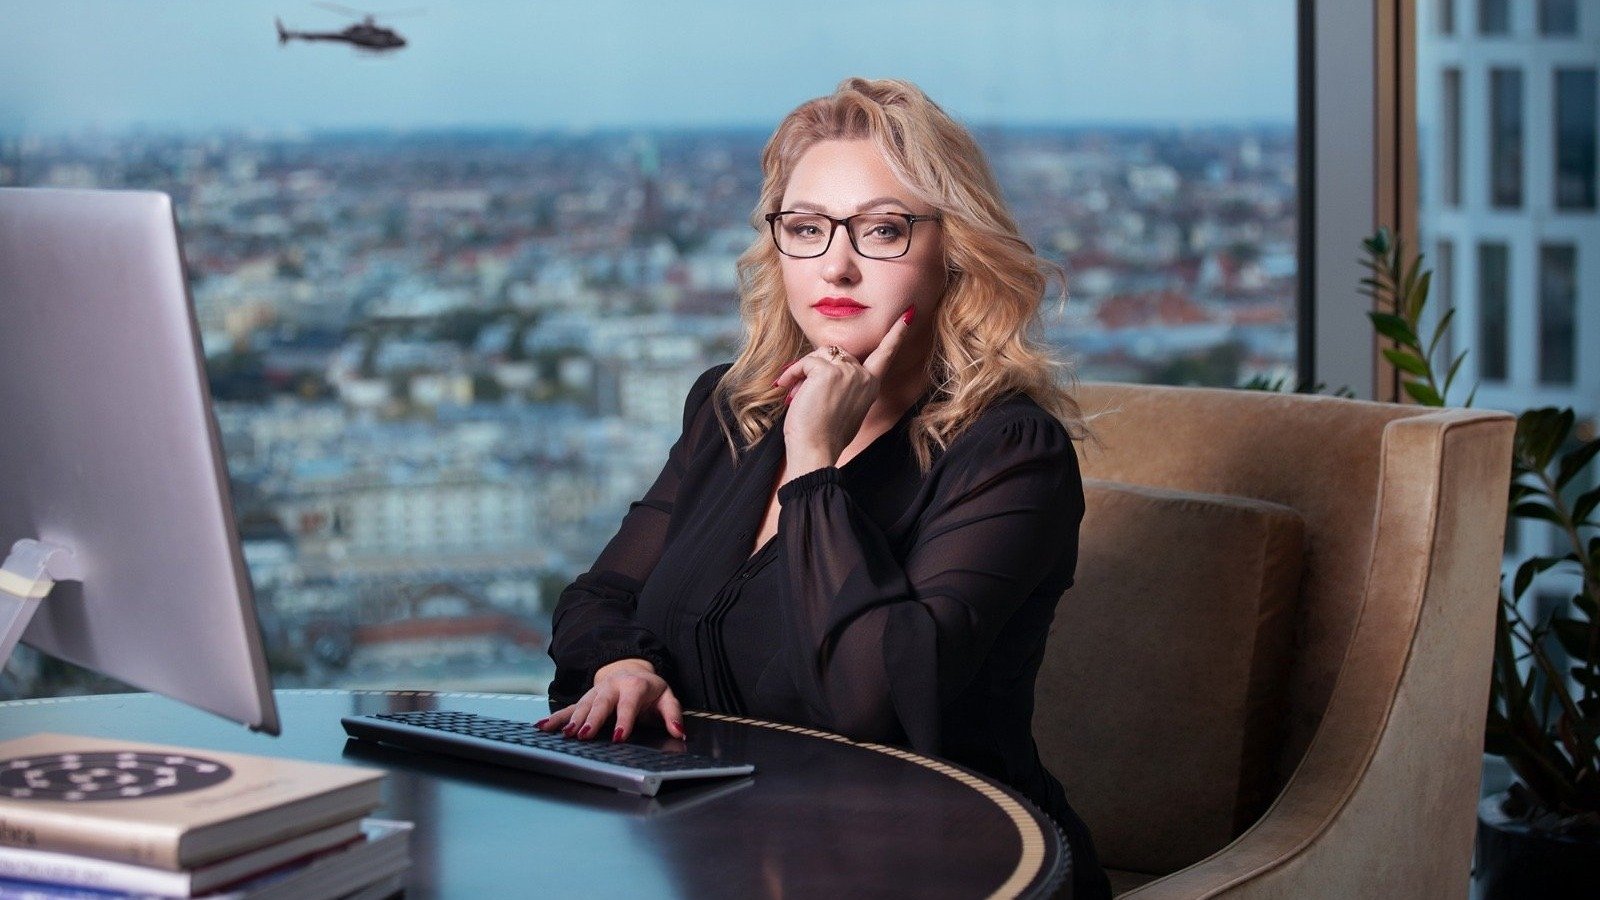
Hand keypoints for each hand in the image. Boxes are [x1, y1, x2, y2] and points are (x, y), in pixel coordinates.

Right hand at [535, 658, 686, 741]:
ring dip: (573, 720)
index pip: (629, 704)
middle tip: (584, 735)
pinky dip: (556, 718)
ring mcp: (596, 692)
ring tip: (566, 734)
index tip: (620, 736)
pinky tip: (543, 727)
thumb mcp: (666, 697)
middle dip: (592, 719)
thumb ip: (672, 714)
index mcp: (634, 687)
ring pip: (583, 706)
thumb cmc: (649, 689)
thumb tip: (678, 731)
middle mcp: (612, 688)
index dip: (625, 720)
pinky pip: (569, 708)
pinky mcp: (585, 699)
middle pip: (601, 704)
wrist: (630, 668)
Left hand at [774, 306, 914, 471]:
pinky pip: (805, 362)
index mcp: (871, 385)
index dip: (897, 333)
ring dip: (802, 373)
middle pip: (835, 353)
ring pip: (819, 355)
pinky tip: (789, 391)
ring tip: (796, 397)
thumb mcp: (842, 406)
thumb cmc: (824, 434)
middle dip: (815, 368)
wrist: (815, 451)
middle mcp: (863, 376)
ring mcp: (848, 373)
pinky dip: (792, 375)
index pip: (885, 354)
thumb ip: (842, 383)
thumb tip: (822, 365)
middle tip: (801, 394)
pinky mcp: (829, 372)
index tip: (909, 314)